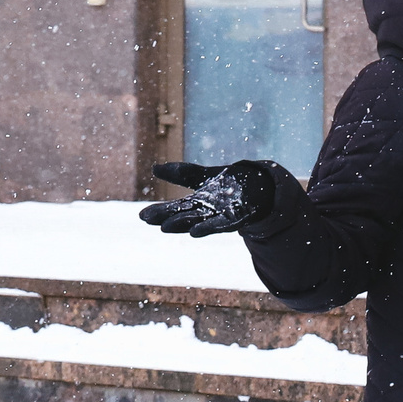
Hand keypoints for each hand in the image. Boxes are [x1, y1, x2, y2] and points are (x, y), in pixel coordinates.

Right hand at [138, 159, 283, 236]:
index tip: (142, 216)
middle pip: (183, 216)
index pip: (175, 208)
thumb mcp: (204, 177)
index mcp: (197, 204)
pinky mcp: (237, 217)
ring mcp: (220, 216)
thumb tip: (154, 169)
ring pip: (199, 222)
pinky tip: (195, 232)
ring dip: (183, 225)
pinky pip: (222, 223)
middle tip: (148, 220)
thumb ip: (182, 173)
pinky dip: (208, 227)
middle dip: (165, 218)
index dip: (160, 212)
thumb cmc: (229, 185)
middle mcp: (206, 213)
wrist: (260, 190)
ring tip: (165, 228)